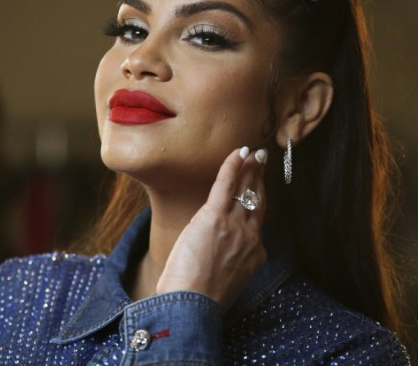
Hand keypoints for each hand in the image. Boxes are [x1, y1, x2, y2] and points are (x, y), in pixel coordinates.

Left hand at [156, 147, 267, 310]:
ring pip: (246, 190)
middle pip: (258, 201)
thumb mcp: (223, 281)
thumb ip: (226, 262)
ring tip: (254, 153)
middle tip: (263, 160)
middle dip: (261, 179)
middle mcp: (250, 238)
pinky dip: (233, 166)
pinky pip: (227, 184)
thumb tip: (212, 255)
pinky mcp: (215, 216)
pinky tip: (238, 152)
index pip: (256, 223)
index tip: (257, 190)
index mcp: (253, 255)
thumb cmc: (198, 298)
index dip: (256, 203)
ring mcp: (235, 226)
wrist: (192, 304)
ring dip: (251, 168)